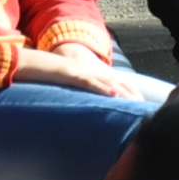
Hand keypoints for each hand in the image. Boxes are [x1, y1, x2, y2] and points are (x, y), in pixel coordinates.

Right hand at [12, 44, 138, 98]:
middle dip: (132, 95)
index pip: (115, 85)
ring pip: (107, 83)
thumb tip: (84, 115)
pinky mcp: (72, 75)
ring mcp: (82, 73)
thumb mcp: (67, 91)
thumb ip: (78, 99)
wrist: (31, 64)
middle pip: (116, 83)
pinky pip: (90, 82)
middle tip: (147, 108)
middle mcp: (90, 73)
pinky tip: (113, 95)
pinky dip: (102, 88)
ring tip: (137, 104)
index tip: (142, 106)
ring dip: (123, 93)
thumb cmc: (48, 79)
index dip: (129, 94)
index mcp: (90, 77)